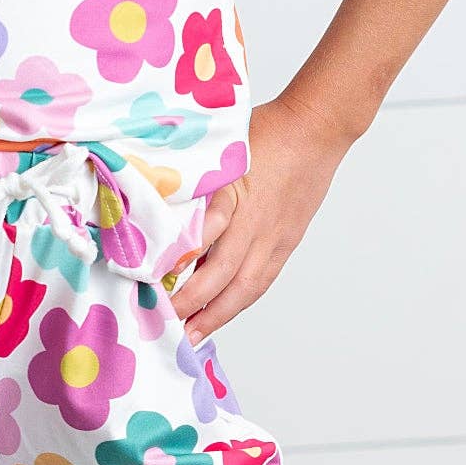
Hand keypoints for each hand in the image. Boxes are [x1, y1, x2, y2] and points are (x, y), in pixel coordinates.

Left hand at [167, 94, 348, 342]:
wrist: (315, 129)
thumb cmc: (265, 132)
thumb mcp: (220, 149)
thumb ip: (195, 178)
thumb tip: (159, 202)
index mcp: (235, 197)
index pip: (202, 239)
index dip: (178, 266)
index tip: (150, 283)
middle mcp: (255, 224)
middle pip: (222, 275)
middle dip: (192, 305)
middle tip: (164, 324)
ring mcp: (274, 237)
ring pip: (245, 286)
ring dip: (217, 314)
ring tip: (192, 335)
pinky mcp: (286, 242)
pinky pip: (263, 278)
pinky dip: (240, 300)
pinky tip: (223, 313)